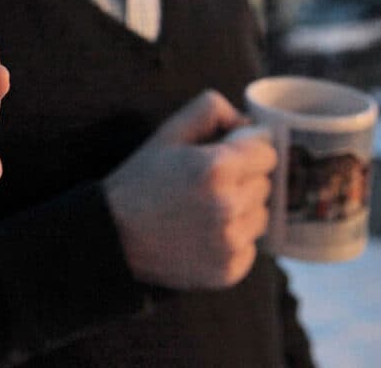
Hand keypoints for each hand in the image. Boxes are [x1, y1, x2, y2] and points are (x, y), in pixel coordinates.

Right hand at [102, 89, 275, 289]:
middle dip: (243, 181)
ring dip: (241, 212)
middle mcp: (228, 206)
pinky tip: (202, 235)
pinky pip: (250, 247)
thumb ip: (210, 110)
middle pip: (265, 185)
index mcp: (216, 167)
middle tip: (206, 186)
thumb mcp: (167, 133)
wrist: (113, 233)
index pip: (267, 153)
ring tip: (203, 211)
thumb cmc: (141, 179)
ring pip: (260, 217)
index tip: (224, 157)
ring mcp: (230, 242)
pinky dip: (232, 241)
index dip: (246, 151)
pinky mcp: (228, 270)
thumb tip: (249, 122)